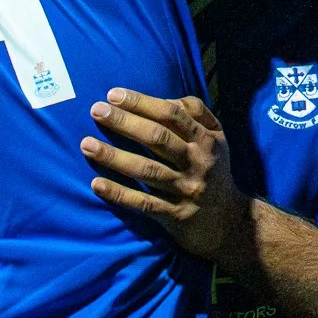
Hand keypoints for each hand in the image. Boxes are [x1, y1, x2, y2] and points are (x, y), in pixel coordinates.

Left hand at [81, 89, 251, 264]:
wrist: (231, 223)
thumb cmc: (215, 171)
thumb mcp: (217, 138)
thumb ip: (196, 113)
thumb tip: (164, 97)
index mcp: (205, 140)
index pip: (172, 114)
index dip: (142, 102)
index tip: (113, 94)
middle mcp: (196, 163)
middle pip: (157, 139)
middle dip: (124, 122)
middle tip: (95, 110)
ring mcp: (185, 190)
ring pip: (147, 171)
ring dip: (114, 157)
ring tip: (86, 144)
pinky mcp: (174, 215)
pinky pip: (144, 203)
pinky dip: (119, 194)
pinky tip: (96, 184)